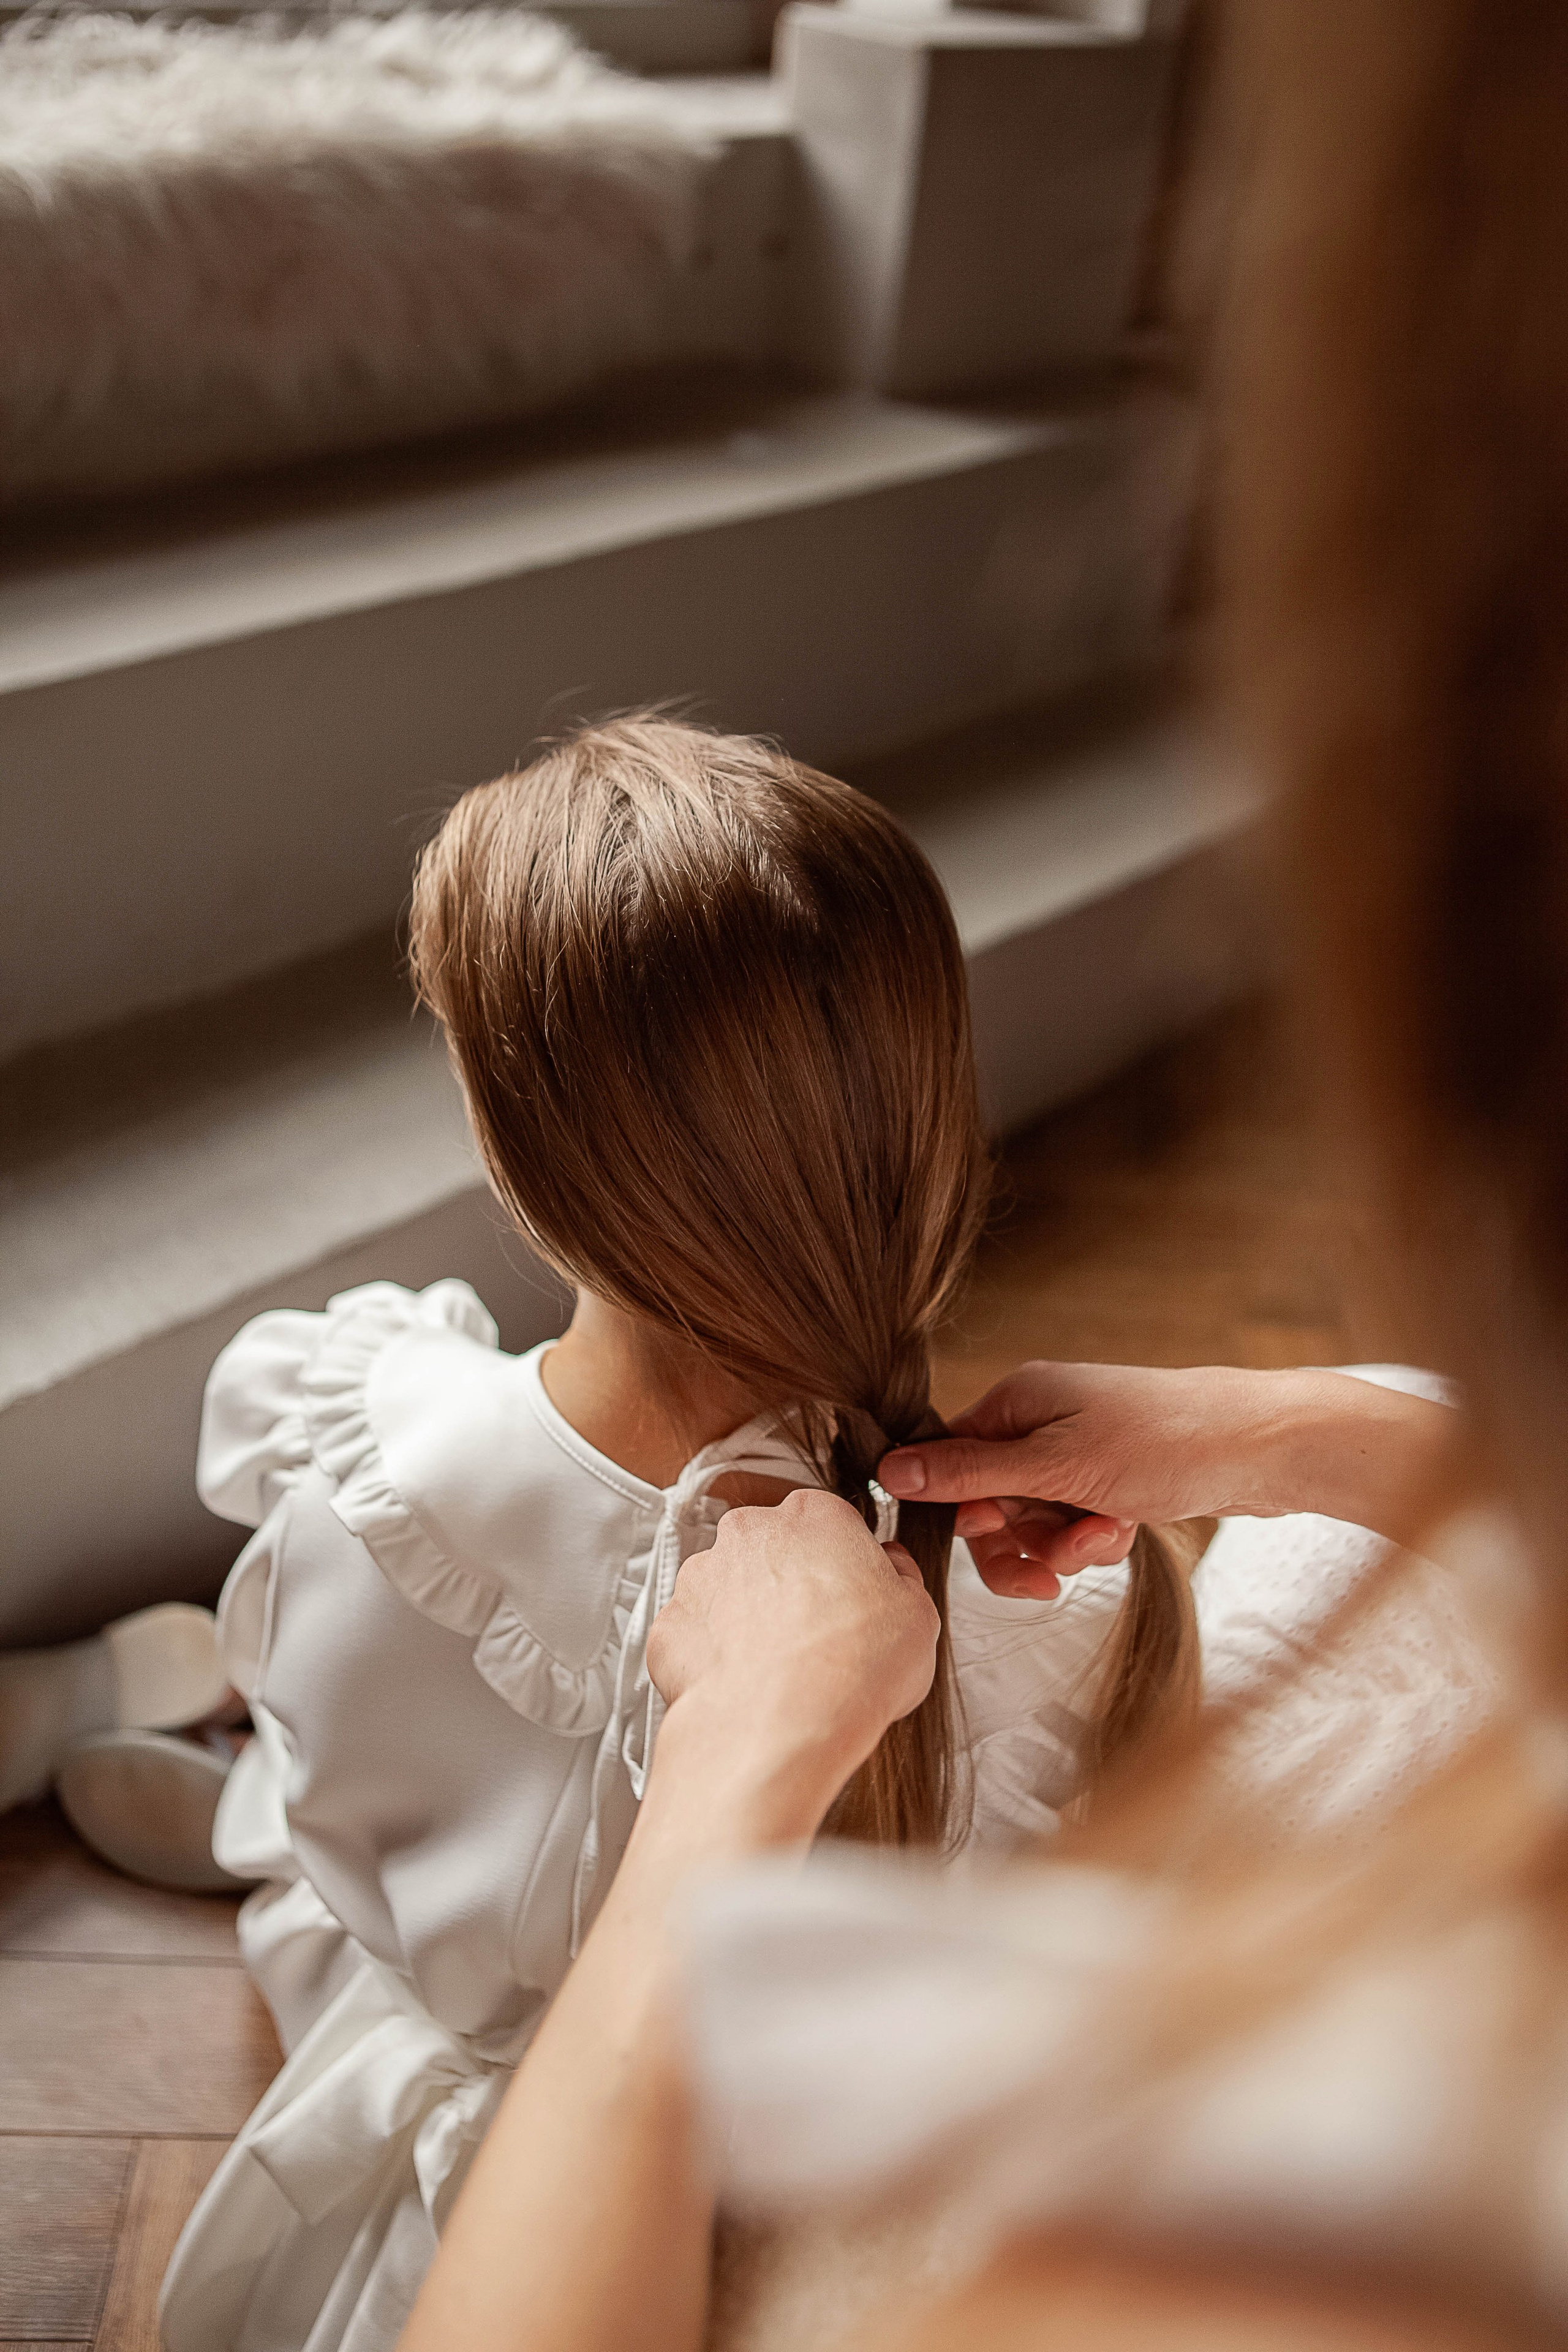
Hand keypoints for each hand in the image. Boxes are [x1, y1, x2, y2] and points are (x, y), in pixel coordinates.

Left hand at [648, 1488, 938, 1829]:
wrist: (783, 1724)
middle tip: (813, 1634)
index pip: (827, 1523)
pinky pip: (692, 1635)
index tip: (848, 1596)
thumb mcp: (917, 1615)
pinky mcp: (670, 1624)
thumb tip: (893, 1568)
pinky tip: (741, 1685)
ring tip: (776, 1667)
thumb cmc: (853, 1668)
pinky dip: (711, 1656)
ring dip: (745, 1618)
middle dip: (786, 1584)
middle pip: (769, 1549)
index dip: (841, 1565)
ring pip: (725, 1589)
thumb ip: (901, 1576)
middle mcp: (750, 1533)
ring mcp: (702, 1576)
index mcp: (814, 1516)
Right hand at [879, 1362, 1327, 1598]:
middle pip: (990, 1502)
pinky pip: (1073, 1525)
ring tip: (1106, 1537)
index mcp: (1016, 1400)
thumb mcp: (1056, 1466)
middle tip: (1050, 1572)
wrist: (1262, 1447)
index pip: (949, 1462)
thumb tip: (887, 1470)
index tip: (996, 1537)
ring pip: (1034, 1523)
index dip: (966, 1511)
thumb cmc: (1163, 1444)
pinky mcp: (1109, 1478)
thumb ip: (971, 1473)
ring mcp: (1076, 1450)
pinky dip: (1093, 1539)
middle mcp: (1040, 1420)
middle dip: (1020, 1544)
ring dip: (1063, 1546)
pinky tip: (1125, 1530)